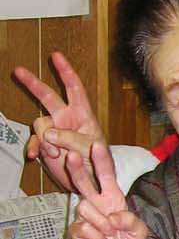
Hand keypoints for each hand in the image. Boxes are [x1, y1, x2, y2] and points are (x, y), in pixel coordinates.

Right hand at [13, 52, 104, 189]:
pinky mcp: (46, 146)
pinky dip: (34, 148)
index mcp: (82, 114)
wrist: (92, 182)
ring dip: (45, 140)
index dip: (65, 71)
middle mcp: (66, 119)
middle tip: (18, 71)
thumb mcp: (92, 149)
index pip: (74, 88)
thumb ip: (72, 139)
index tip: (56, 56)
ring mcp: (55, 132)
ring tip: (56, 154)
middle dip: (33, 83)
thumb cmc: (99, 162)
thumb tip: (50, 133)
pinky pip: (35, 141)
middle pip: (47, 97)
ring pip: (40, 125)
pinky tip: (34, 155)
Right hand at [68, 143, 147, 238]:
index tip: (97, 145)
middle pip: (83, 181)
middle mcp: (96, 203)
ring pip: (85, 207)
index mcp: (112, 198)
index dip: (102, 161)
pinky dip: (96, 237)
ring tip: (110, 235)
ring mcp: (85, 217)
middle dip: (77, 168)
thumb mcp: (139, 232)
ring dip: (102, 223)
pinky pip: (83, 227)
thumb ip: (131, 221)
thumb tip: (113, 217)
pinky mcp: (77, 231)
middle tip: (72, 155)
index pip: (106, 176)